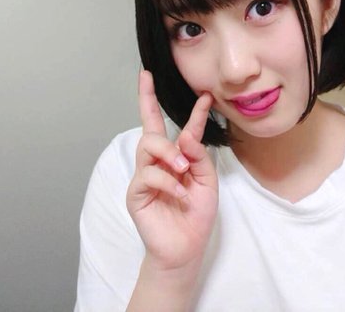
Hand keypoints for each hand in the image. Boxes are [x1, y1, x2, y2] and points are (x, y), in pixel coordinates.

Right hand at [126, 70, 217, 271]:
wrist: (186, 249)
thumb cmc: (196, 215)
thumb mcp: (208, 183)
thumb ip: (199, 157)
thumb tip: (187, 136)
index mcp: (178, 159)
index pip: (182, 129)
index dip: (193, 112)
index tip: (205, 94)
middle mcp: (159, 164)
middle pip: (149, 128)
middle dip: (148, 103)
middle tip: (161, 97)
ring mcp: (145, 177)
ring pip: (147, 146)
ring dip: (167, 152)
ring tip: (182, 166)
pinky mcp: (136, 193)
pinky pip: (148, 176)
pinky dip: (167, 181)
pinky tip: (180, 193)